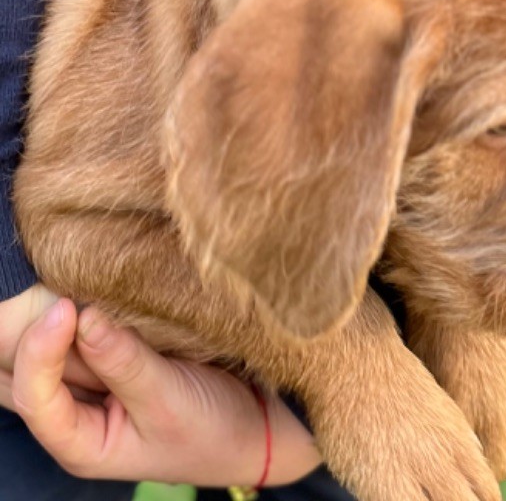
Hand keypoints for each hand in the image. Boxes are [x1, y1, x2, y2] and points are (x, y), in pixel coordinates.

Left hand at [0, 299, 320, 486]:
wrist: (259, 427)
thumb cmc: (214, 430)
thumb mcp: (170, 401)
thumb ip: (125, 361)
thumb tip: (83, 315)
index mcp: (81, 443)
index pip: (34, 398)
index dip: (40, 352)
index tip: (68, 309)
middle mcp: (78, 412)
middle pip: (24, 371)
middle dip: (36, 331)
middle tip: (66, 291)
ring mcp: (94, 382)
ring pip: (51, 347)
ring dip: (62, 318)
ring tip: (82, 285)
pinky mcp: (115, 354)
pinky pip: (83, 331)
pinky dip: (84, 310)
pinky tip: (100, 287)